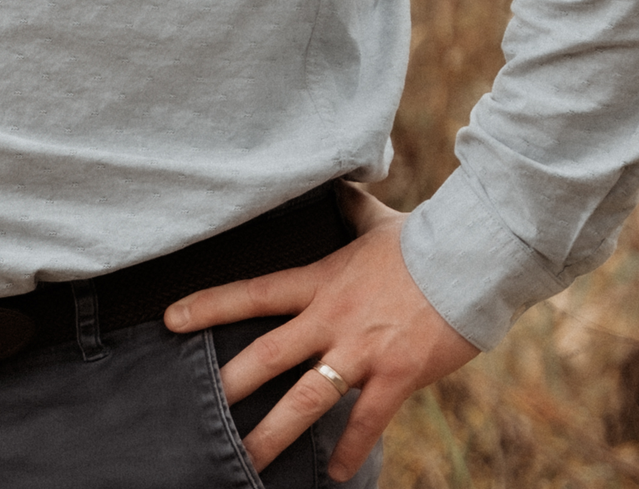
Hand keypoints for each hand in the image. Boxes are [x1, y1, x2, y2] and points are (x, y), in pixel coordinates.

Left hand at [163, 189, 477, 482]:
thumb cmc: (419, 240)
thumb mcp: (373, 220)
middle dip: (231, 386)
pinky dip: (350, 452)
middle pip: (269, 355)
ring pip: (307, 399)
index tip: (170, 320)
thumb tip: (333, 180)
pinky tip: (333, 476)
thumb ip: (347, 206)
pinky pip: (365, 422)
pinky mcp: (396, 376)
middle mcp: (331, 318)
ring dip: (275, 434)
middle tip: (198, 416)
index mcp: (320, 281)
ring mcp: (362, 350)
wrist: (468, 261)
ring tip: (248, 464)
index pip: (254, 293)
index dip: (209, 305)